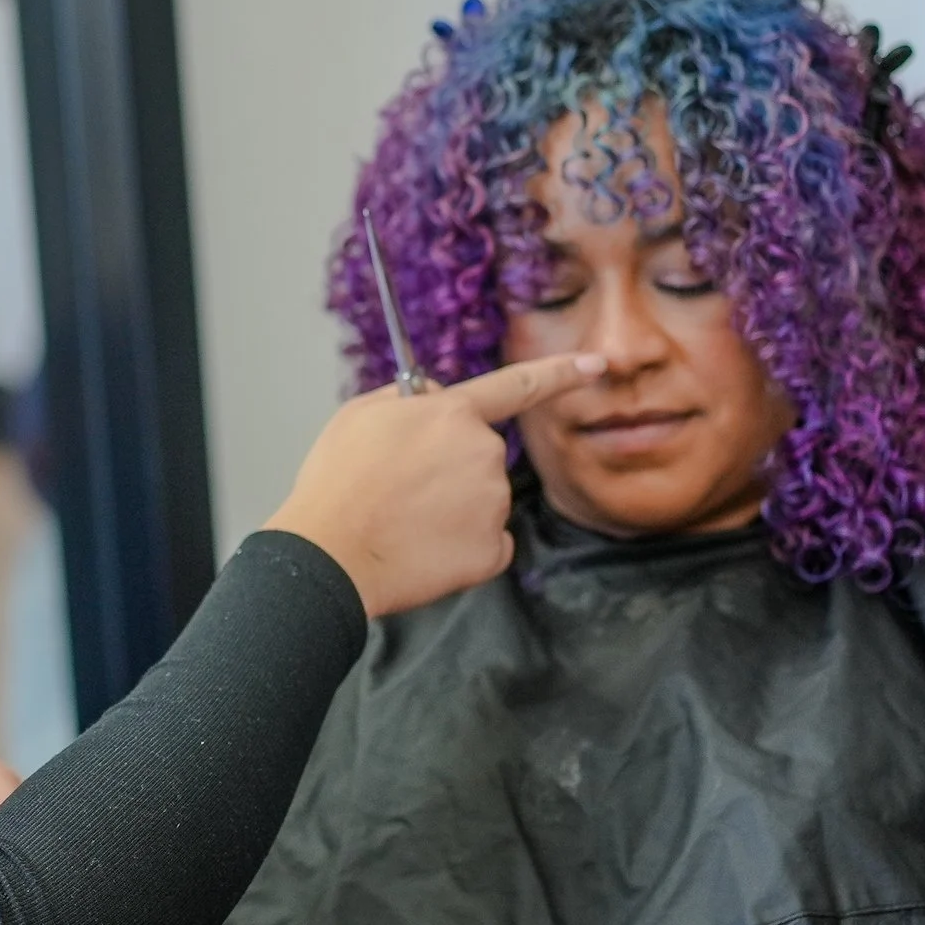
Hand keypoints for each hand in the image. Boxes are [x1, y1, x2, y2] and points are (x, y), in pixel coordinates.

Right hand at [264, 354, 606, 616]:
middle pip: (481, 455)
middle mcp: (483, 453)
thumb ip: (404, 396)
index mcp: (451, 414)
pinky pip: (487, 543)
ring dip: (452, 510)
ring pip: (483, 501)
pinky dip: (461, 549)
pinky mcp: (491, 550)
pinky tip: (424, 549)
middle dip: (450, 469)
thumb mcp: (357, 417)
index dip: (559, 373)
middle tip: (400, 490)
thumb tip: (431, 394)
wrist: (330, 558)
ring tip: (403, 521)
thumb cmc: (335, 488)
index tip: (594, 367)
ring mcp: (492, 503)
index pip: (517, 386)